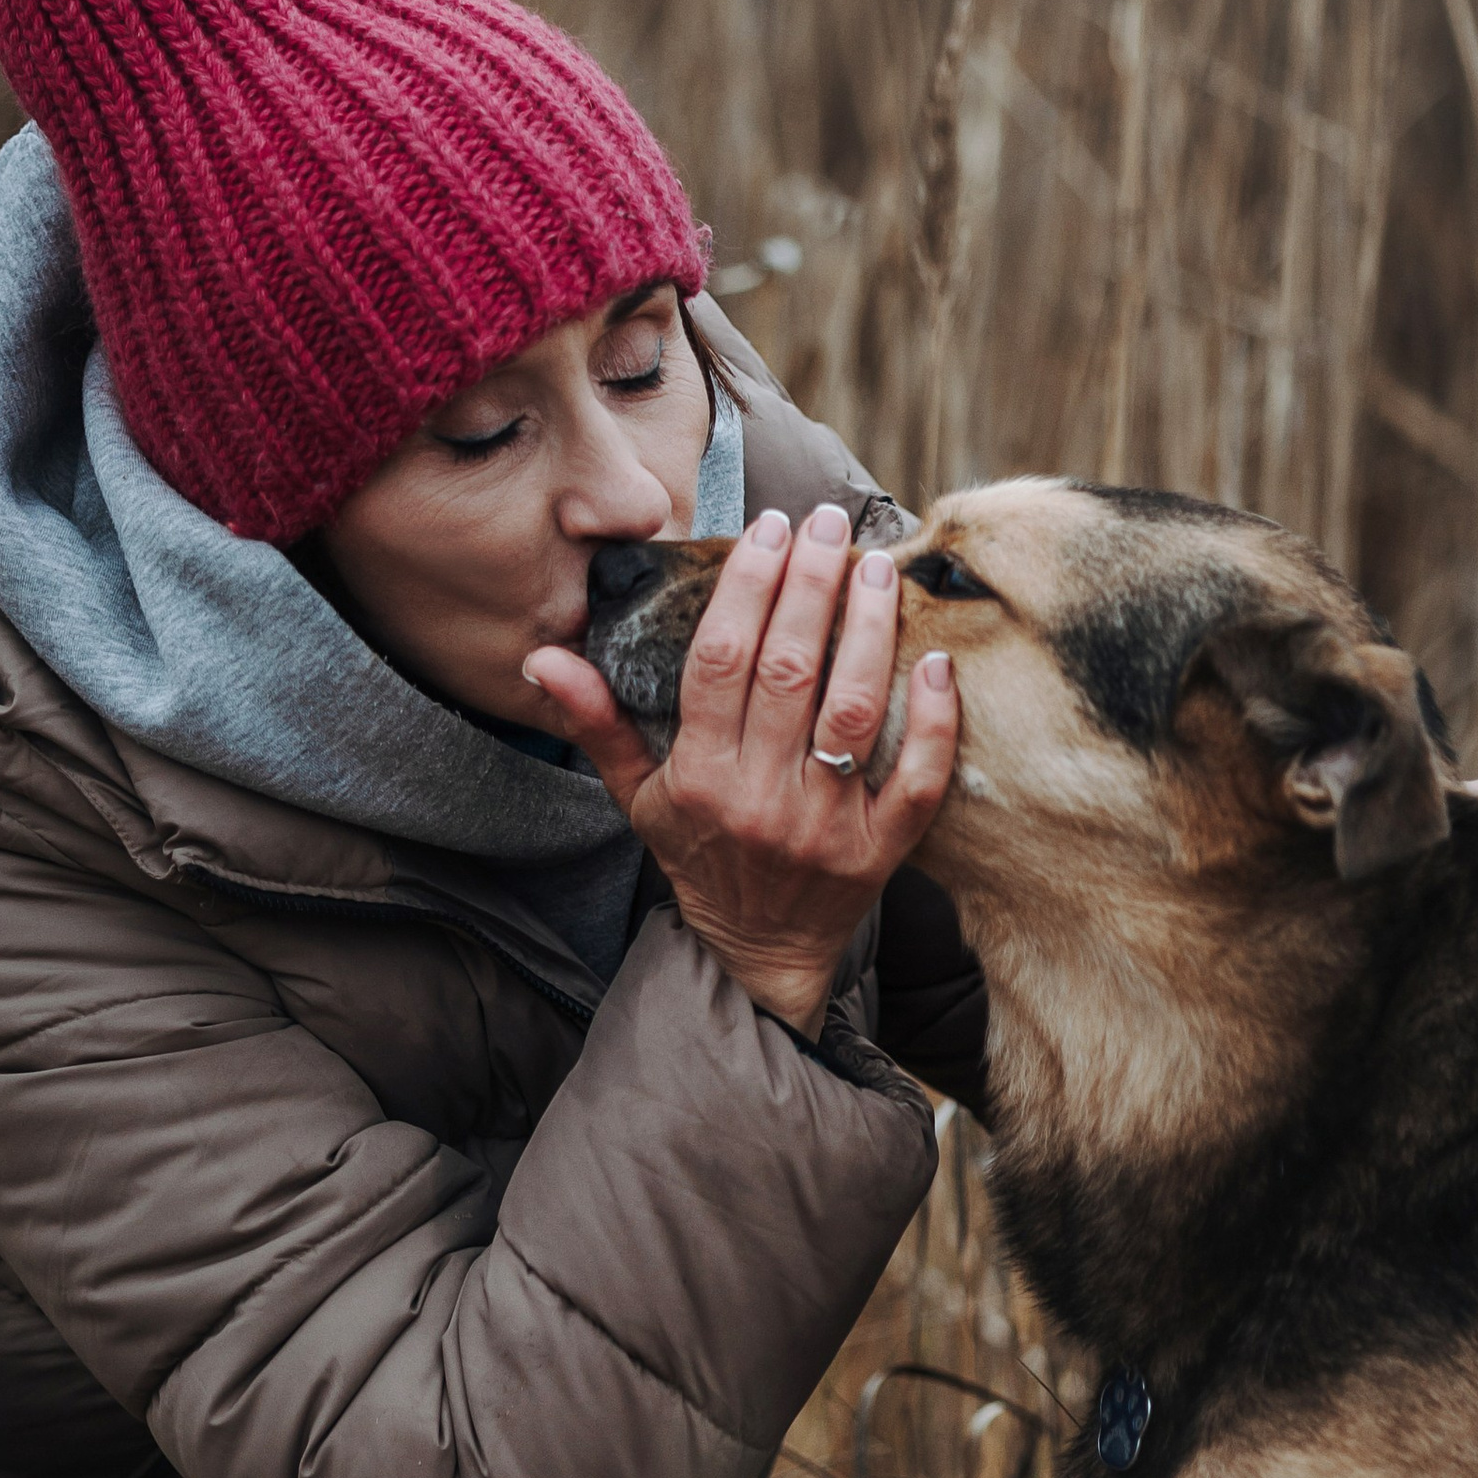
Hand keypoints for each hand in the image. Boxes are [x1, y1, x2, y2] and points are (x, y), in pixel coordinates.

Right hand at [525, 504, 960, 1028]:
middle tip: (829, 524)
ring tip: (878, 567)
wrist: (759, 953)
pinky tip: (935, 661)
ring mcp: (826, 827)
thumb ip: (596, 724)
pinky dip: (930, 720)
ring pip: (852, 711)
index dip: (748, 588)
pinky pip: (916, 779)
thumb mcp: (637, 797)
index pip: (720, 662)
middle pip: (789, 671)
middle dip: (811, 585)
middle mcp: (761, 800)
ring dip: (870, 630)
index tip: (770, 531)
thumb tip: (542, 657)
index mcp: (699, 779)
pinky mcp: (882, 852)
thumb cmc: (699, 857)